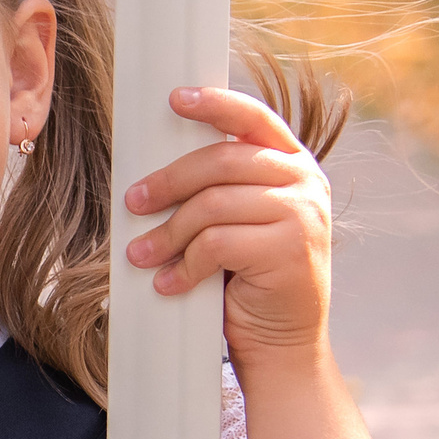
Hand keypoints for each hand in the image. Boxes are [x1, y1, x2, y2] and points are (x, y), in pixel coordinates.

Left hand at [123, 86, 333, 372]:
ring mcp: (303, 215)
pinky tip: (169, 282)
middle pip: (221, 161)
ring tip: (141, 255)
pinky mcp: (290, 249)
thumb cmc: (247, 276)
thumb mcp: (237, 221)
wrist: (282, 339)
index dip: (214, 104)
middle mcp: (305, 182)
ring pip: (212, 205)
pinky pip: (217, 243)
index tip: (173, 98)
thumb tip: (151, 170)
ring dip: (168, 233)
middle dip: (168, 182)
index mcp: (292, 164)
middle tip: (133, 203)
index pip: (254, 118)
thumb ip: (219, 187)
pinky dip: (184, 265)